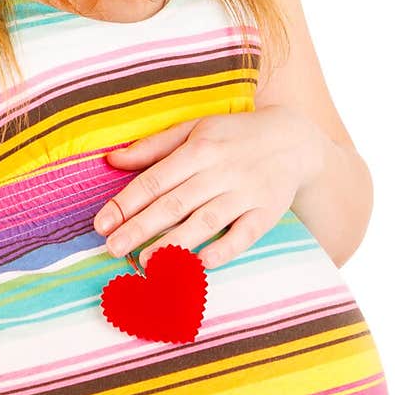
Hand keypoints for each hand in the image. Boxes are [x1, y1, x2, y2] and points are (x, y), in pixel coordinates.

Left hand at [93, 106, 325, 270]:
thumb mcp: (193, 129)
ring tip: (145, 261)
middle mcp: (221, 171)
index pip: (155, 180)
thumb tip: (111, 160)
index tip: (101, 224)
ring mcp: (246, 193)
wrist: (293, 139)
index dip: (126, 203)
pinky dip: (222, 251)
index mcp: (199, 149)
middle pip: (174, 204)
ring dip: (174, 244)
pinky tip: (199, 264)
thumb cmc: (233, 136)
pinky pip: (243, 236)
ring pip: (205, 222)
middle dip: (140, 228)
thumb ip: (152, 148)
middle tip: (112, 249)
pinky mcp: (267, 213)